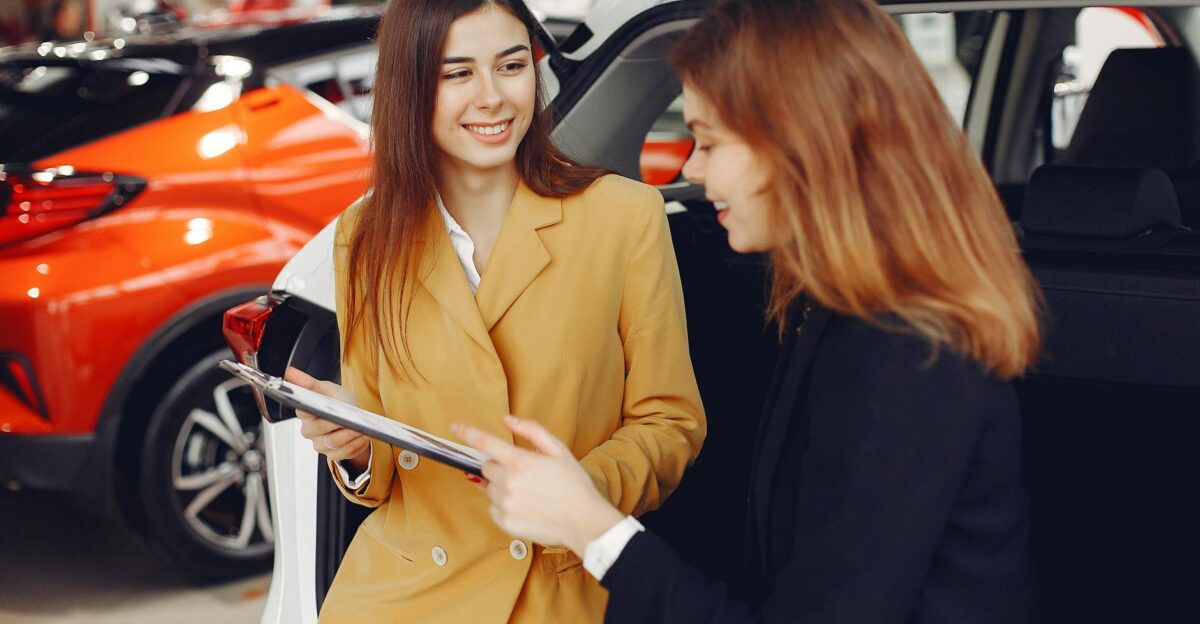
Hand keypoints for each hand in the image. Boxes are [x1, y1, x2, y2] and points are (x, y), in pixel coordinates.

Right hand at [285, 367, 369, 470]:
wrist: (352, 418)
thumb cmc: (336, 402)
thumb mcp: (326, 388)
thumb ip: (308, 382)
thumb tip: (289, 371)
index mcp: (305, 413)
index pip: (303, 410)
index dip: (310, 409)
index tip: (321, 407)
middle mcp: (309, 430)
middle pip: (318, 429)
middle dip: (334, 424)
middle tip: (348, 419)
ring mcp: (319, 444)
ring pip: (332, 443)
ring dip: (348, 435)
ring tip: (360, 428)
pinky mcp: (332, 454)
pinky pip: (343, 453)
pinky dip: (354, 445)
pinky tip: (363, 437)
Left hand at [453, 415, 624, 554]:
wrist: (584, 521)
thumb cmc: (574, 484)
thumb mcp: (558, 450)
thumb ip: (531, 430)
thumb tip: (507, 420)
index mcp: (520, 462)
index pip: (485, 443)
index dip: (468, 433)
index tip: (456, 427)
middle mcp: (508, 483)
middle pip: (486, 467)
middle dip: (500, 467)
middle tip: (522, 473)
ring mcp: (505, 505)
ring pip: (488, 488)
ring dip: (501, 486)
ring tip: (527, 493)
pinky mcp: (505, 523)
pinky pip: (492, 509)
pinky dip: (503, 505)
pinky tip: (525, 506)